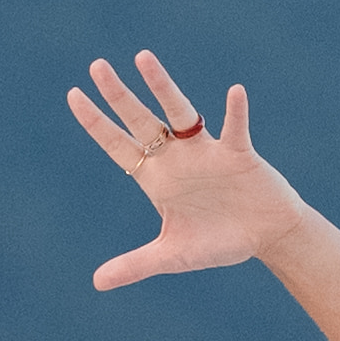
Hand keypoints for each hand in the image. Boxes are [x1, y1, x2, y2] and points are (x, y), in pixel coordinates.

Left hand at [71, 51, 299, 283]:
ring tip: (142, 58)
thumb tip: (97, 282)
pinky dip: (236, 112)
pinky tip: (235, 93)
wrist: (266, 237)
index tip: (73, 95)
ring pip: (180, 112)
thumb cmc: (218, 242)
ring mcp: (206, 151)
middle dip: (119, 95)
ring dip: (162, 86)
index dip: (96, 123)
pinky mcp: (239, 153)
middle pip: (141, 119)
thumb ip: (136, 265)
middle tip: (96, 66)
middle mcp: (176, 157)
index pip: (119, 145)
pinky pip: (236, 128)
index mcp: (155, 178)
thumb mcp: (173, 256)